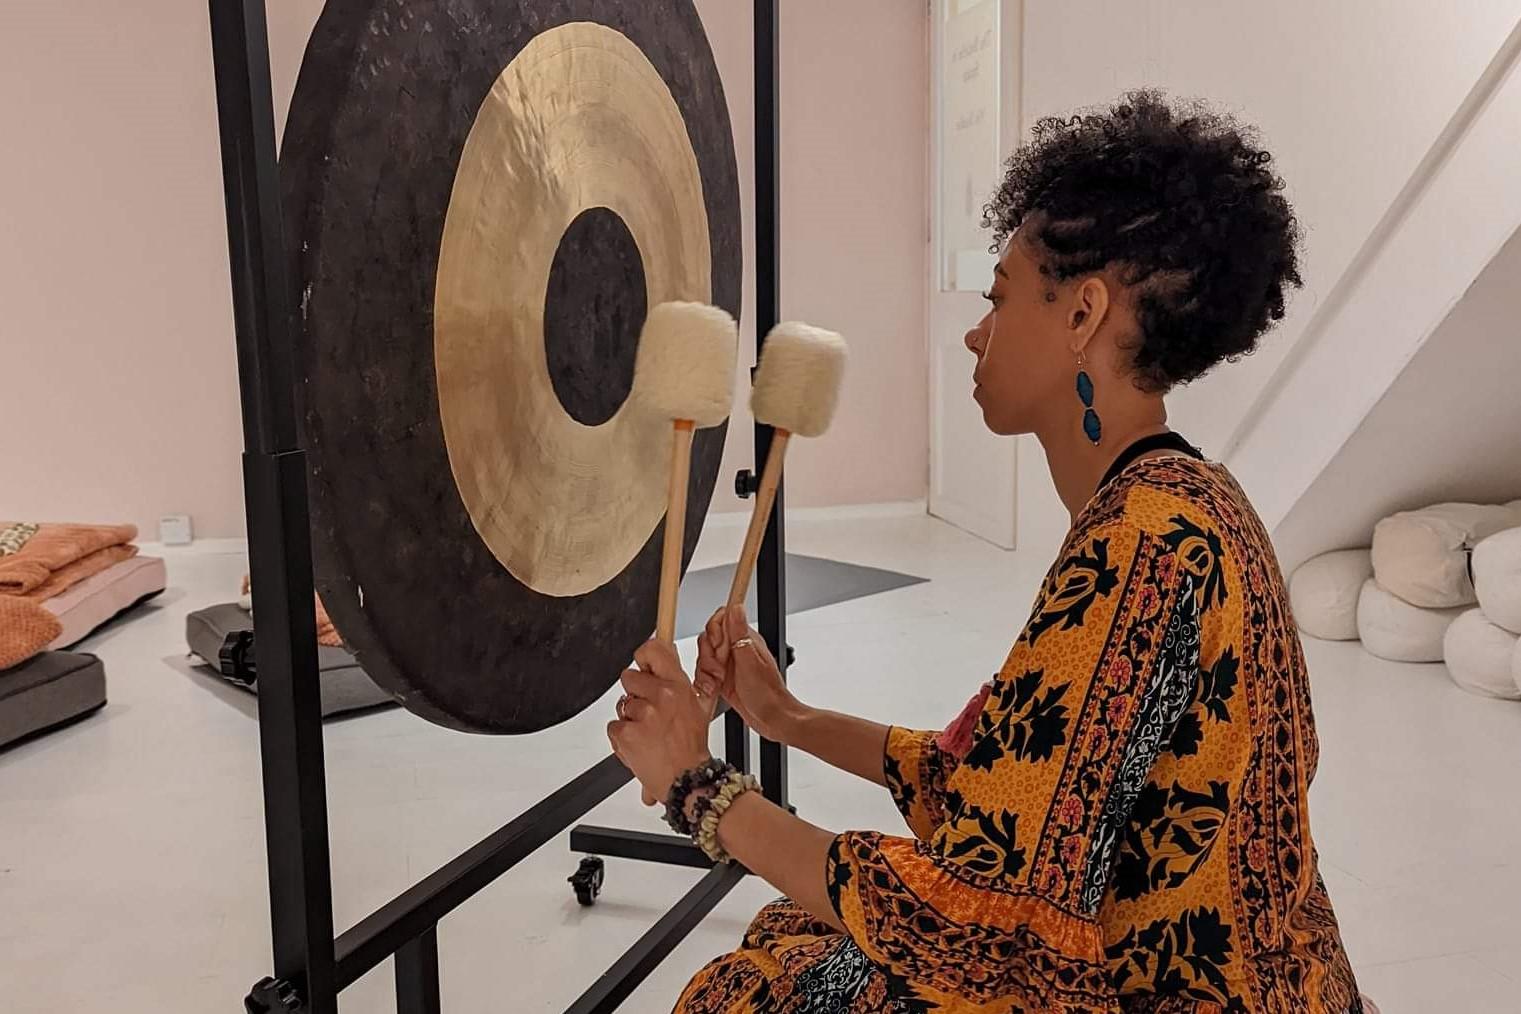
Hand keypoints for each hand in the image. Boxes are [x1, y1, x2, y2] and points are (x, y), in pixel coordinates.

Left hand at [607, 639, 712, 806]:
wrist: (687, 779)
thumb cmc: (691, 746)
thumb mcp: (698, 706)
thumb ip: (678, 678)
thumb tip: (664, 652)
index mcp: (678, 686)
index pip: (653, 650)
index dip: (643, 655)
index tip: (643, 664)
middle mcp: (661, 696)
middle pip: (629, 678)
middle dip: (635, 694)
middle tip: (650, 713)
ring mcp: (642, 715)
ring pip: (621, 704)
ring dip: (630, 718)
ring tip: (648, 733)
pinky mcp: (626, 734)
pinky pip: (614, 726)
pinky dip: (622, 737)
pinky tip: (639, 744)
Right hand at [694, 605, 804, 743]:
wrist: (772, 719)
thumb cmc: (768, 693)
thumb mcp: (751, 661)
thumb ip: (740, 634)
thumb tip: (736, 606)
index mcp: (746, 639)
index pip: (722, 619)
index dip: (715, 631)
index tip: (720, 647)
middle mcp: (737, 649)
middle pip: (708, 638)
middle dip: (708, 655)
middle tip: (721, 669)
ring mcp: (729, 665)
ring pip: (704, 657)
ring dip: (706, 671)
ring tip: (718, 681)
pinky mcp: (722, 680)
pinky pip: (704, 674)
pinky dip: (704, 682)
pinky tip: (713, 689)